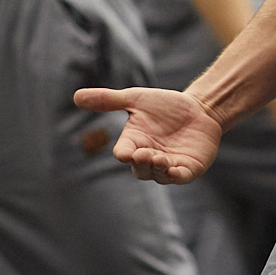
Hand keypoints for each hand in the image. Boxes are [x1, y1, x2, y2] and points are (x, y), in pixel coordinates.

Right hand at [74, 85, 223, 183]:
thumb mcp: (136, 99)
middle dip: (141, 163)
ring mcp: (168, 166)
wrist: (200, 108)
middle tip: (146, 153)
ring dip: (157, 169)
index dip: (124, 154)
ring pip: (158, 175)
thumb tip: (75, 96)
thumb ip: (109, 100)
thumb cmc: (166, 105)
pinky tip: (175, 170)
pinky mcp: (188, 169)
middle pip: (139, 169)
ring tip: (160, 158)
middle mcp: (148, 157)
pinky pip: (180, 178)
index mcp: (133, 143)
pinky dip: (176, 176)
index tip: (125, 152)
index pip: (123, 153)